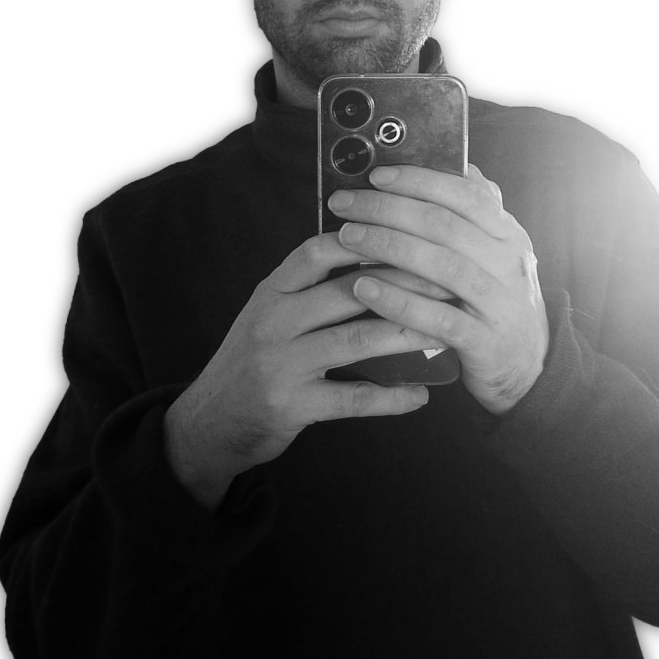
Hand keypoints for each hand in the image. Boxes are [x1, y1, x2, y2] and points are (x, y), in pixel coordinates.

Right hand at [164, 234, 437, 507]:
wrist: (209, 422)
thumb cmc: (254, 359)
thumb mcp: (271, 313)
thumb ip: (310, 288)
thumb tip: (378, 260)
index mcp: (272, 292)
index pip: (317, 251)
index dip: (364, 240)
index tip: (410, 236)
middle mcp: (273, 321)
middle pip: (346, 292)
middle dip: (403, 285)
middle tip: (449, 282)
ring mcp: (280, 364)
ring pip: (355, 340)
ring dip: (406, 335)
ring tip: (445, 331)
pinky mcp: (289, 406)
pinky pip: (350, 400)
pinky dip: (390, 397)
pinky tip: (421, 395)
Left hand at [328, 164, 548, 414]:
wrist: (529, 365)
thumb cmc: (496, 299)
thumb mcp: (496, 251)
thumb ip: (474, 214)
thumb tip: (450, 167)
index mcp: (508, 233)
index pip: (466, 194)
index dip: (419, 181)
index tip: (377, 175)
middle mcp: (508, 263)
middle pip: (445, 226)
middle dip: (388, 209)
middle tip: (344, 203)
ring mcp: (499, 303)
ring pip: (441, 266)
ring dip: (388, 247)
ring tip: (347, 237)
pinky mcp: (485, 341)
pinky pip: (437, 318)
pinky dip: (398, 301)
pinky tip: (363, 288)